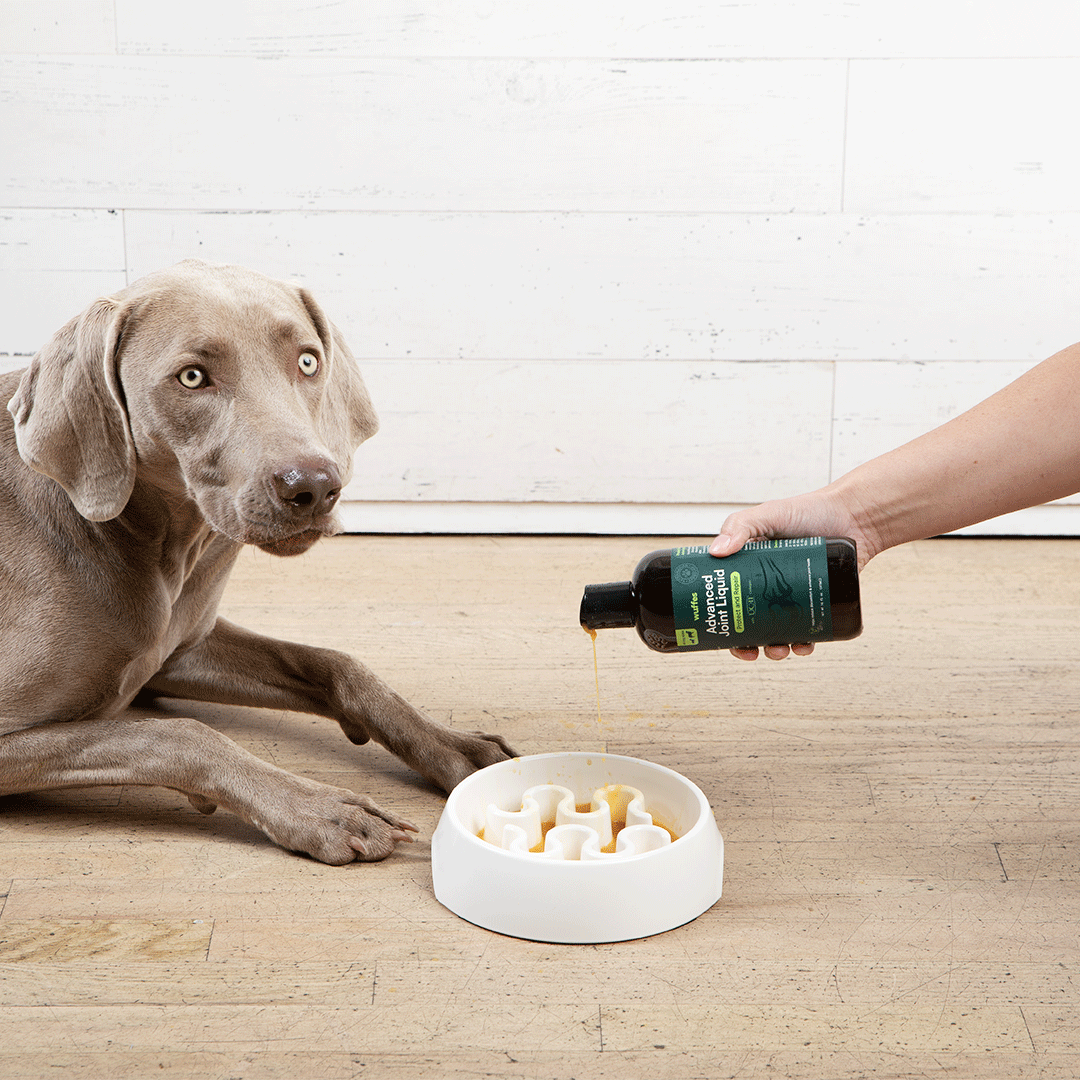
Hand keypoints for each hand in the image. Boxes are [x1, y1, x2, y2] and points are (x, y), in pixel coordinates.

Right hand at [708, 488, 876, 660]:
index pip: (728, 594)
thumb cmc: (810, 510)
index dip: (722, 615)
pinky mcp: (819, 603)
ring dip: (775, 647)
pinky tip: (803, 646)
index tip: (717, 629)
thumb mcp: (769, 514)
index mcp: (750, 566)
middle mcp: (769, 585)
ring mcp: (794, 596)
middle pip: (750, 621)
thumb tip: (715, 552)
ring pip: (779, 630)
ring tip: (778, 650)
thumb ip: (740, 526)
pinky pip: (809, 630)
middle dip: (747, 642)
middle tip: (748, 650)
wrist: (855, 517)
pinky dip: (804, 643)